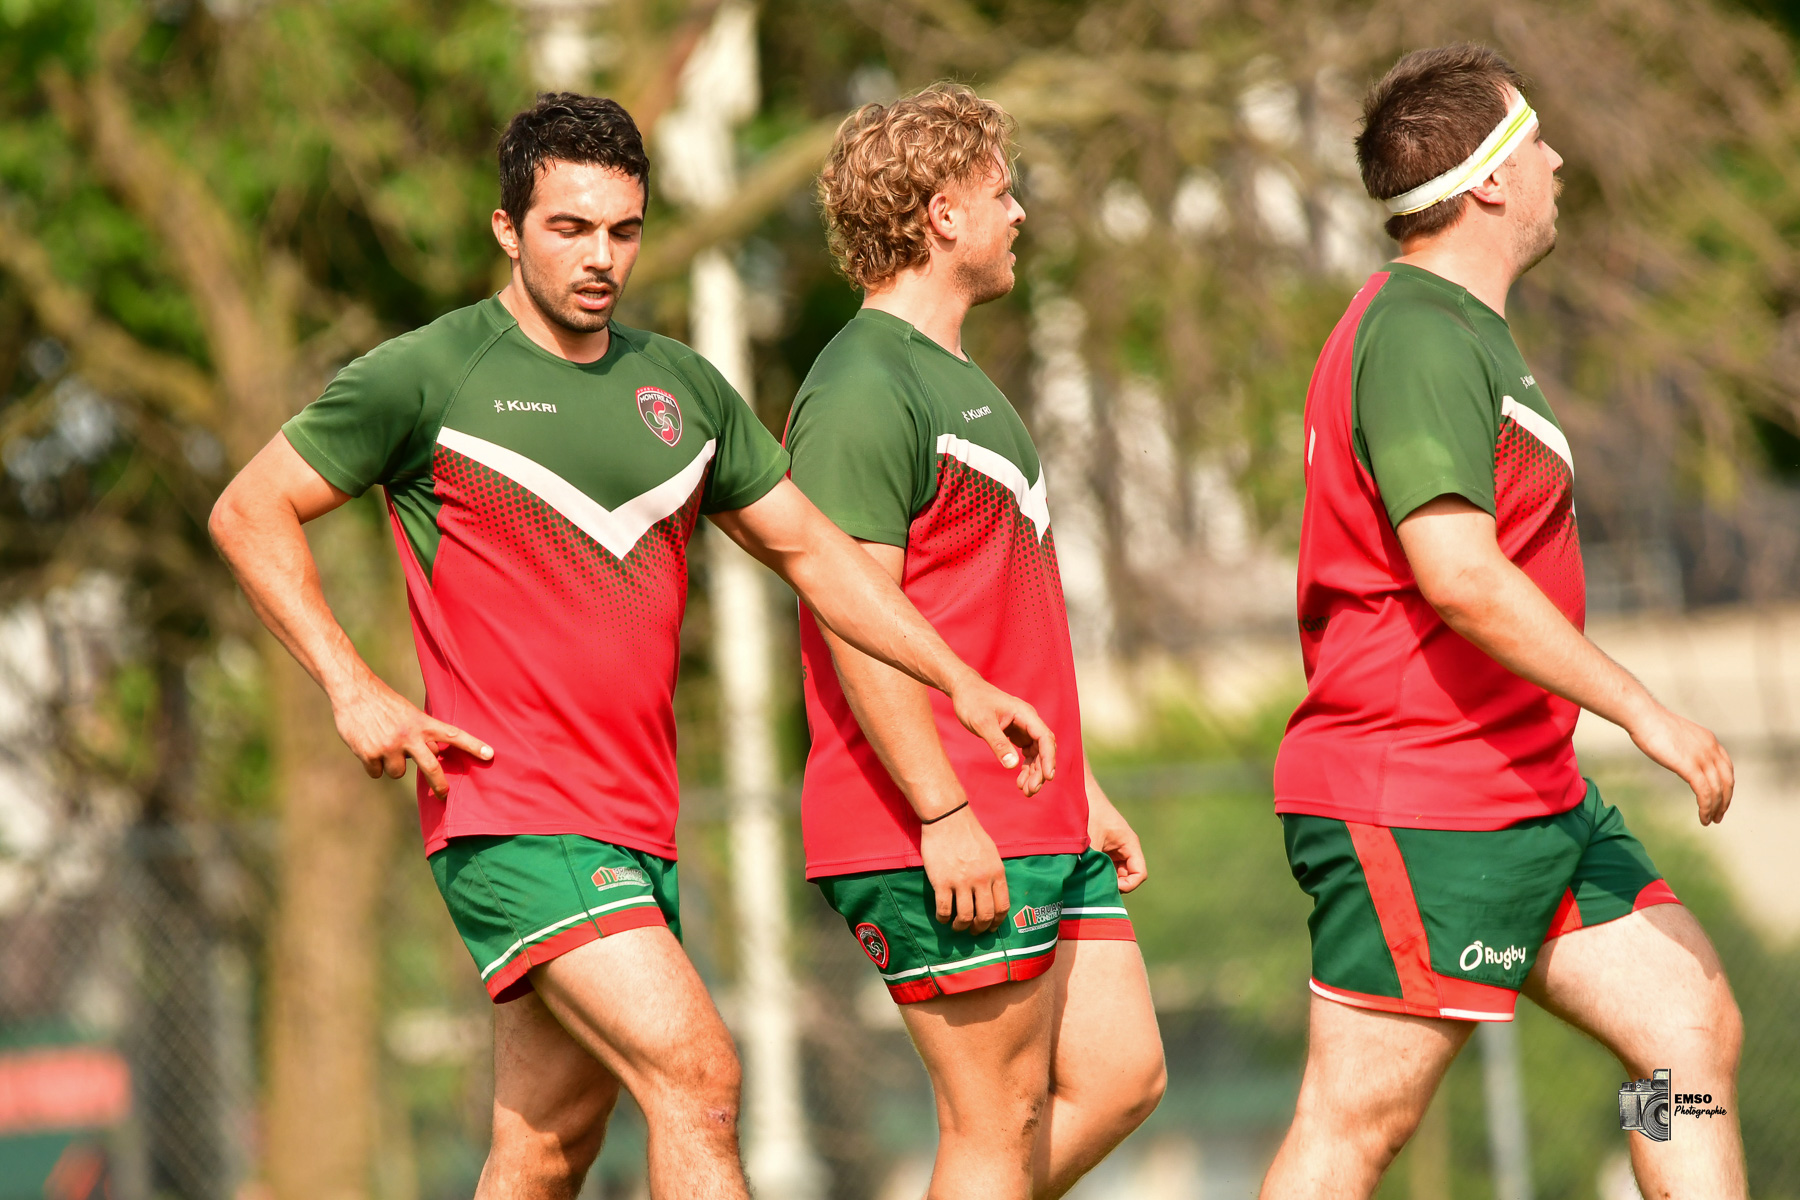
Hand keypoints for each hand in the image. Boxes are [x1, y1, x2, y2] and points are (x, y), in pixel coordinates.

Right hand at [328, 670, 492, 797]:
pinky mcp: (370, 754)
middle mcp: (409, 736)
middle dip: (439, 784)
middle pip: (431, 768)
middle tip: (444, 795)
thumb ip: (422, 733)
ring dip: (391, 764)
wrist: (353, 691)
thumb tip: (434, 755)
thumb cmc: (384, 703)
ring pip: (398, 773)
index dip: (473, 746)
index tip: (490, 755)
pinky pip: (377, 773)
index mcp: (422, 723)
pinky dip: (372, 765)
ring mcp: (389, 747)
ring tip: (382, 743)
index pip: (453, 735)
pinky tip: (366, 746)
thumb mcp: (409, 713)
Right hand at [919, 803, 1009, 932]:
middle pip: (985, 916)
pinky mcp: (942, 882)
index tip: (990, 927)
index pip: (1002, 906)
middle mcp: (981, 880)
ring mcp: (961, 882)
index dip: (997, 922)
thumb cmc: (969, 833)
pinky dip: (943, 918)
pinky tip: (943, 917)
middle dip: (980, 928)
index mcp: (996, 872)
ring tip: (957, 926)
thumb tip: (993, 894)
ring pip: (965, 917)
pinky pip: (944, 909)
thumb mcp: (991, 852)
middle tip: (974, 931)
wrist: (948, 818)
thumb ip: (994, 873)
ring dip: (961, 927)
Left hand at [947, 672, 1056, 794]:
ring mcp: (1024, 728)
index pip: (1045, 738)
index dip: (1049, 758)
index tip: (1047, 777)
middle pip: (1043, 748)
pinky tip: (1020, 781)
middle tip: (1031, 791)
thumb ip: (997, 743)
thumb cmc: (972, 702)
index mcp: (1025, 714)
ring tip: (1026, 791)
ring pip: (1037, 754)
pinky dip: (1025, 767)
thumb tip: (1012, 766)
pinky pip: (1027, 753)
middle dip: (1040, 770)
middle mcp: (1028, 721)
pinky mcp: (1016, 734)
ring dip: (1034, 772)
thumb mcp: (982, 723)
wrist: (964, 690)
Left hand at [1086, 774, 1147, 892]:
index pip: (1139, 874)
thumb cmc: (1086, 812)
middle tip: (1093, 883)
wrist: (1075, 790)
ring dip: (1102, 877)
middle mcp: (1124, 847)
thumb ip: (1093, 865)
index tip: (1108, 885)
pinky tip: (1080, 869)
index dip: (1127, 885)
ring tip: (1086, 876)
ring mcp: (1112, 847)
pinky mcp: (1101, 847)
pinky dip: (1095, 870)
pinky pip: (1103, 866)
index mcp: (1129, 843)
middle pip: (1126, 877)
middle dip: (1112, 884)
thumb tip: (1089, 890)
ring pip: (1114, 873)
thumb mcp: (1090, 842)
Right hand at [1625, 702, 1733, 824]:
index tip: (1721, 798)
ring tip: (1710, 820)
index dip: (1727, 786)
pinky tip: (1703, 817)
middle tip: (1719, 815)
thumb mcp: (1678, 736)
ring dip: (1715, 809)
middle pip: (1727, 781)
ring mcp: (1702, 758)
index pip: (1727, 768)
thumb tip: (1682, 760)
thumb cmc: (1653, 724)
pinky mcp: (1690, 767)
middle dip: (1725, 801)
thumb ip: (1687, 749)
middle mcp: (1712, 750)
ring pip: (1717, 790)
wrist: (1644, 717)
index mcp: (1710, 741)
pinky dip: (1706, 808)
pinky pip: (1704, 793)